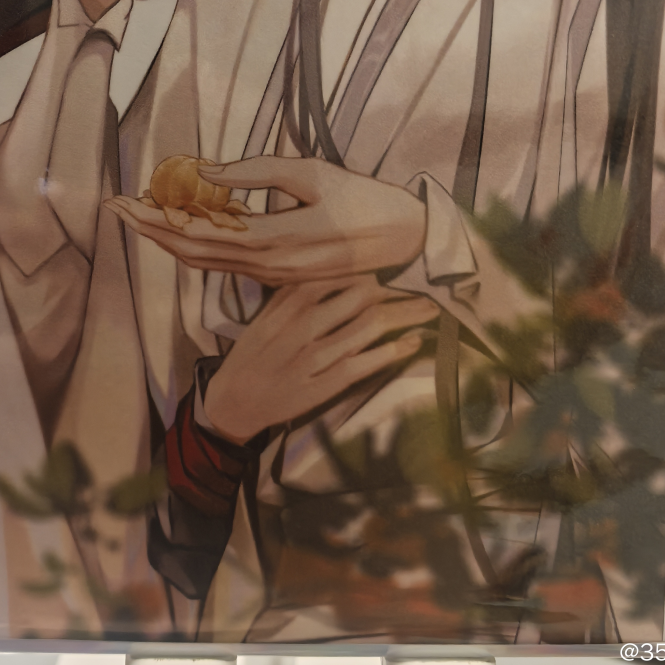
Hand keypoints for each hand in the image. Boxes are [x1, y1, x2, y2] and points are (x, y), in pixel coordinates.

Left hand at [105, 156, 426, 283]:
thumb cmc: (363, 200)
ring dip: (168, 240)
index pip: (196, 234)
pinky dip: (196, 246)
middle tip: (115, 208)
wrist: (405, 243)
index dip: (154, 218)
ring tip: (139, 215)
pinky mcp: (279, 275)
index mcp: (274, 241)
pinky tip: (182, 226)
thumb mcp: (313, 173)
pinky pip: (226, 263)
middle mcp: (268, 267)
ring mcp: (273, 276)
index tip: (123, 201)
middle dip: (149, 230)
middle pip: (191, 253)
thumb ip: (256, 173)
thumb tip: (205, 172)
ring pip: (206, 263)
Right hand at [202, 274, 439, 442]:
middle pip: (361, 299)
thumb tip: (330, 268)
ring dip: (404, 315)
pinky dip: (393, 351)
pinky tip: (413, 341)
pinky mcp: (327, 385)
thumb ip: (294, 292)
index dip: (371, 268)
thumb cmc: (253, 353)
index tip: (394, 264)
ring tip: (429, 308)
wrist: (235, 400)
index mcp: (289, 304)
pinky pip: (367, 363)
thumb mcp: (265, 314)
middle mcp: (305, 327)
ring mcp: (317, 358)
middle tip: (422, 284)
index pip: (338, 276)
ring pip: (369, 328)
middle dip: (396, 289)